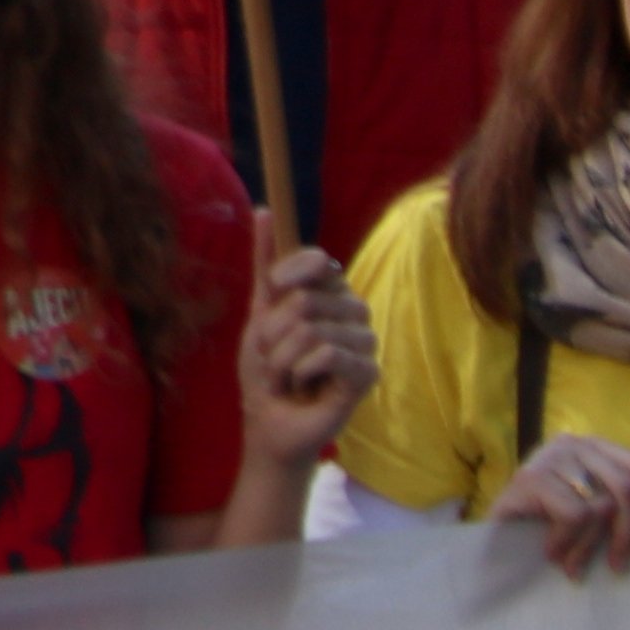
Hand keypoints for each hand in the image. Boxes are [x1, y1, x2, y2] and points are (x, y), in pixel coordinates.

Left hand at [233, 244, 376, 464]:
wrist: (270, 420)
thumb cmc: (267, 368)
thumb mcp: (259, 311)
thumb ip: (265, 264)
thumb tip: (263, 209)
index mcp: (328, 293)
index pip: (321, 260)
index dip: (292, 270)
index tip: (273, 288)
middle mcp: (352, 312)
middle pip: (309, 298)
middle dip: (275, 331)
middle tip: (274, 354)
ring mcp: (364, 342)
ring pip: (315, 328)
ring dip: (284, 355)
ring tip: (286, 374)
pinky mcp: (369, 373)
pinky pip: (329, 354)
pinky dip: (302, 370)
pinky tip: (304, 385)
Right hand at [490, 432, 629, 575]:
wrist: (492, 539)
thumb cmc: (546, 528)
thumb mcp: (591, 512)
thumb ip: (619, 507)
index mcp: (594, 449)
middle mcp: (573, 444)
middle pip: (627, 488)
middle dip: (629, 534)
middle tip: (618, 567)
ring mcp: (549, 458)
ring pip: (602, 506)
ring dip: (591, 546)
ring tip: (575, 566)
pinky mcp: (530, 477)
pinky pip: (575, 515)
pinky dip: (567, 542)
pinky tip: (552, 555)